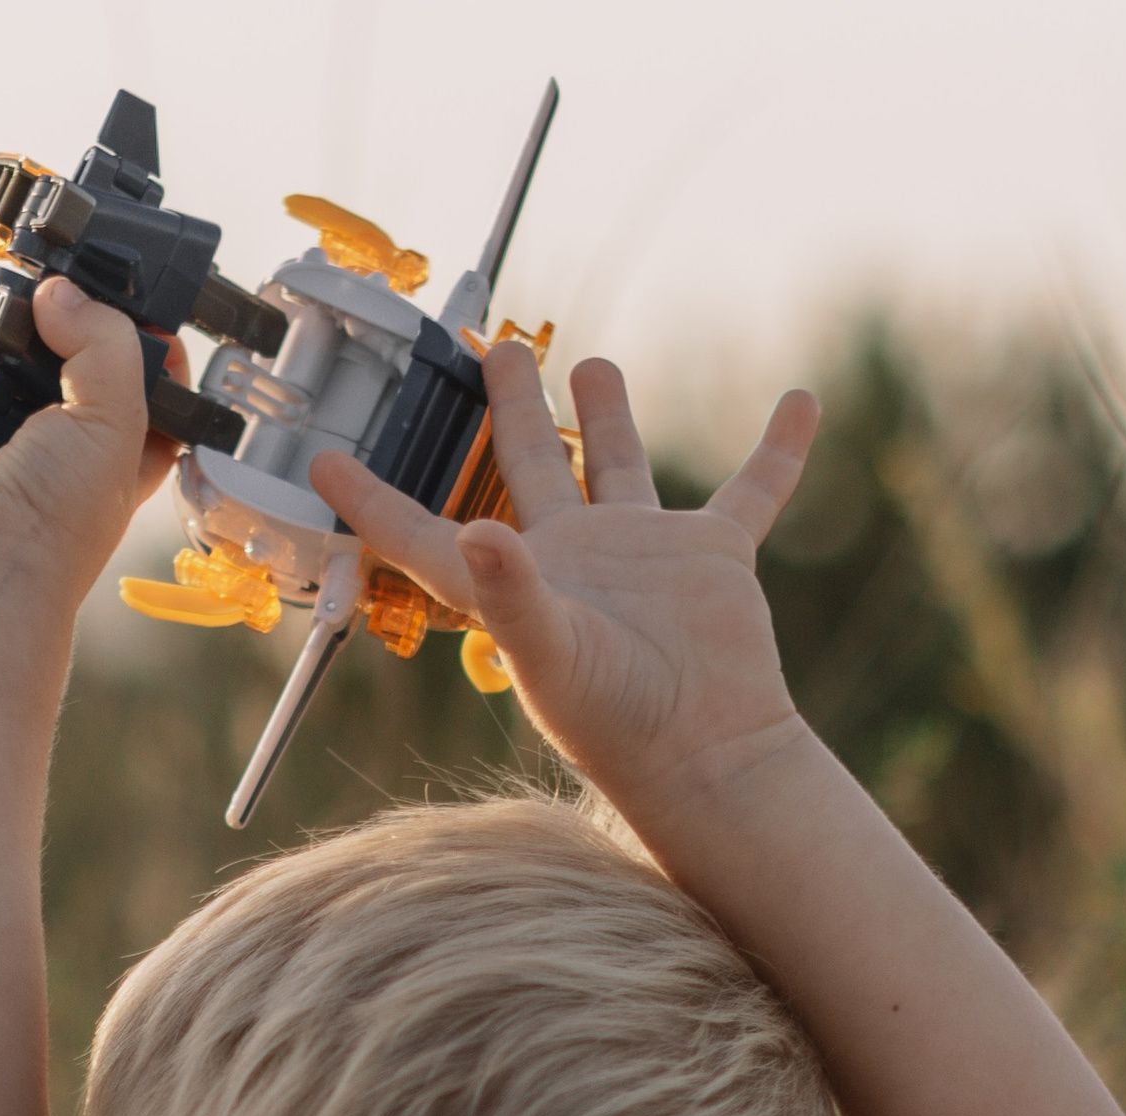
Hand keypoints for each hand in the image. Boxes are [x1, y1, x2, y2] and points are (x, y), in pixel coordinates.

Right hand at [0, 240, 179, 607]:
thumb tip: (56, 289)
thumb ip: (108, 338)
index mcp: (95, 429)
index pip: (109, 354)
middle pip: (24, 324)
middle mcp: (31, 417)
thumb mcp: (120, 420)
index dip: (109, 310)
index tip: (104, 272)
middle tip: (15, 244)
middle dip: (17, 280)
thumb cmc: (59, 517)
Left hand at [311, 342, 819, 827]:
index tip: (325, 459)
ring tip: (592, 366)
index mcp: (515, 583)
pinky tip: (799, 405)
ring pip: (620, 464)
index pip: (426, 532)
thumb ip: (511, 595)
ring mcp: (644, 553)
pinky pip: (752, 489)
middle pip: (530, 465)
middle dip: (512, 407)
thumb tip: (478, 531)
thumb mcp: (553, 658)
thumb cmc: (620, 725)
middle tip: (494, 349)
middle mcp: (573, 558)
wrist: (708, 757)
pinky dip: (778, 451)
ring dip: (609, 415)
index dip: (373, 499)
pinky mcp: (712, 556)